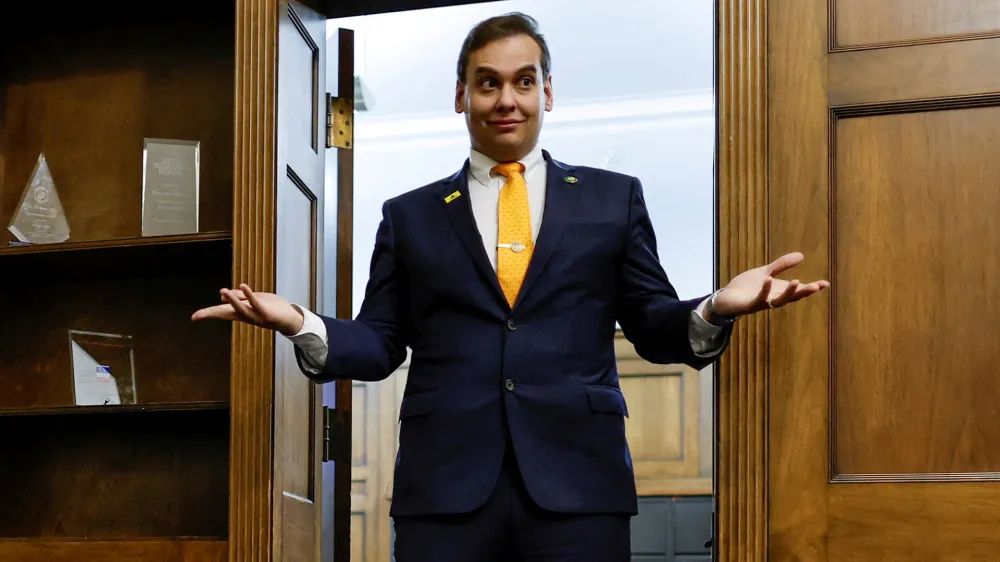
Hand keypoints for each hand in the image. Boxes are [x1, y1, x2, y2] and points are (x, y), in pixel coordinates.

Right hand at [191, 284, 304, 335]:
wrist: (289, 318)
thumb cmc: (270, 308)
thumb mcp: (253, 301)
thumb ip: (240, 297)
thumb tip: (222, 295)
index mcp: (241, 313)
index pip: (221, 313)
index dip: (208, 314)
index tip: (194, 317)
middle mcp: (246, 317)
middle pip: (226, 314)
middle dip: (212, 314)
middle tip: (198, 315)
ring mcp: (256, 316)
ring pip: (241, 309)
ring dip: (232, 300)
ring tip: (222, 291)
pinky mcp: (266, 313)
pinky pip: (256, 303)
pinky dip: (249, 295)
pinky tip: (243, 286)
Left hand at [713, 252, 829, 316]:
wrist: (726, 298)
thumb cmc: (745, 287)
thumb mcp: (766, 272)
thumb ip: (781, 265)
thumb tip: (802, 255)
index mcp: (778, 291)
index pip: (798, 291)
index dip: (811, 288)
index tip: (825, 284)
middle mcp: (773, 299)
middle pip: (792, 298)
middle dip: (804, 292)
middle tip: (816, 287)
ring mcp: (761, 303)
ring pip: (778, 301)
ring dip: (788, 293)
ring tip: (797, 281)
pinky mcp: (749, 305)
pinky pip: (759, 299)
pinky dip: (765, 291)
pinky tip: (769, 279)